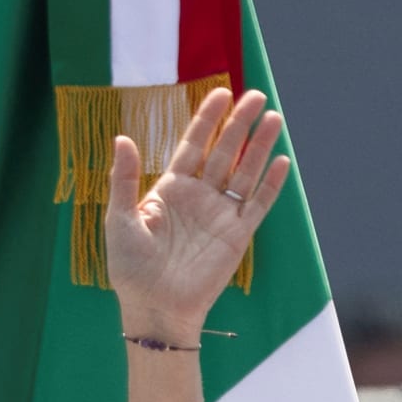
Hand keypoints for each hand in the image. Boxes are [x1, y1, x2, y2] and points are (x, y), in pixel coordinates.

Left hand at [105, 88, 289, 338]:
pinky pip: (258, 205)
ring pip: (245, 172)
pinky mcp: (237, 235)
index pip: (193, 146)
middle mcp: (199, 197)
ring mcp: (220, 214)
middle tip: (254, 95)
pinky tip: (281, 161)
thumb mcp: (120, 220)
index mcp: (171, 189)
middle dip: (239, 124)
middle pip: (224, 152)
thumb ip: (123, 179)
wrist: (154, 307)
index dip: (207, 120)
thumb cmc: (131, 268)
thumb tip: (122, 137)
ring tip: (273, 117)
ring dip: (259, 146)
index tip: (220, 93)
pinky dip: (270, 185)